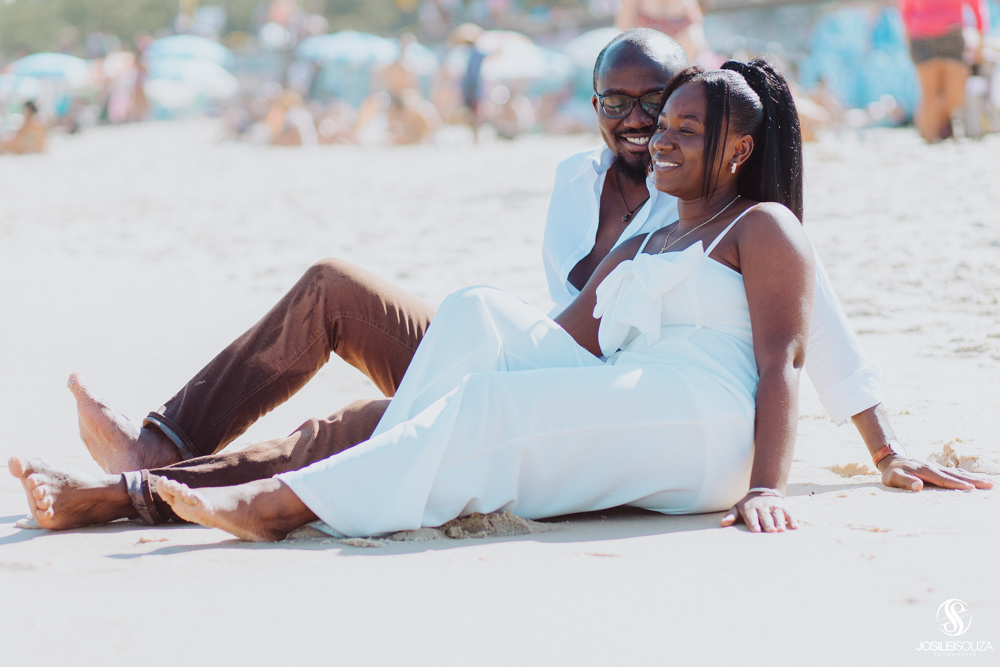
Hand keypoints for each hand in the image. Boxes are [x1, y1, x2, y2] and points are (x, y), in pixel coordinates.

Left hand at [721, 492, 797, 532]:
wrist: (762, 491)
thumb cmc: (748, 506)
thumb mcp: (738, 508)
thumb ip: (731, 516)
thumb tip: (723, 523)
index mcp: (750, 508)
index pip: (751, 516)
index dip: (754, 523)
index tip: (756, 530)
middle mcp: (762, 506)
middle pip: (765, 516)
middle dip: (768, 523)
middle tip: (771, 531)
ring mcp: (773, 506)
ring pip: (777, 514)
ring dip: (780, 522)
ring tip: (781, 530)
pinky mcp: (783, 506)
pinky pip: (788, 512)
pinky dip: (792, 519)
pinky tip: (794, 527)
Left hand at [879, 455, 994, 491]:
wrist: (893, 461)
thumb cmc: (892, 473)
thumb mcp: (893, 478)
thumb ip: (905, 482)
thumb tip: (918, 486)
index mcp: (924, 471)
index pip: (942, 479)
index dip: (955, 483)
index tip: (969, 488)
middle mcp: (934, 468)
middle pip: (955, 475)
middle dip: (973, 480)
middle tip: (989, 485)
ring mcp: (938, 468)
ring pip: (959, 473)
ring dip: (975, 478)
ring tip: (991, 483)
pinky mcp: (940, 470)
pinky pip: (957, 473)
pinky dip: (969, 476)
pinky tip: (979, 480)